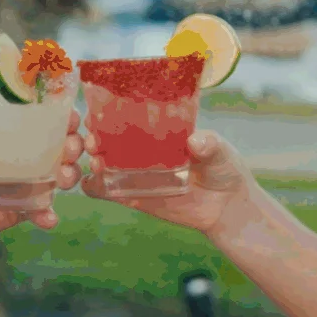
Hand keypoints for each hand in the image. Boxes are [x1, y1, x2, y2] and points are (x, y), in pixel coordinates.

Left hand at [0, 110, 85, 246]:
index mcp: (2, 128)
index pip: (38, 114)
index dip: (59, 112)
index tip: (68, 114)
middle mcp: (19, 152)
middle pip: (58, 144)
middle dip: (73, 143)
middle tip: (71, 148)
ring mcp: (22, 180)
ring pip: (57, 175)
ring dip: (68, 174)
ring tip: (63, 178)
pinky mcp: (18, 207)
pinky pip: (40, 210)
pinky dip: (47, 215)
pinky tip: (48, 218)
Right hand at [79, 128, 253, 236]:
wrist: (226, 206)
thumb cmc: (223, 168)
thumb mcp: (220, 150)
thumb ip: (209, 144)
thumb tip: (195, 141)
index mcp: (158, 127)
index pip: (128, 113)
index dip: (109, 110)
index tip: (99, 111)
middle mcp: (141, 147)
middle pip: (108, 137)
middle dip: (95, 136)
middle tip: (93, 141)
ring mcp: (135, 171)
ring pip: (103, 162)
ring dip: (92, 159)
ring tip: (96, 162)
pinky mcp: (133, 196)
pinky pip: (107, 191)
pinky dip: (94, 187)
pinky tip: (91, 184)